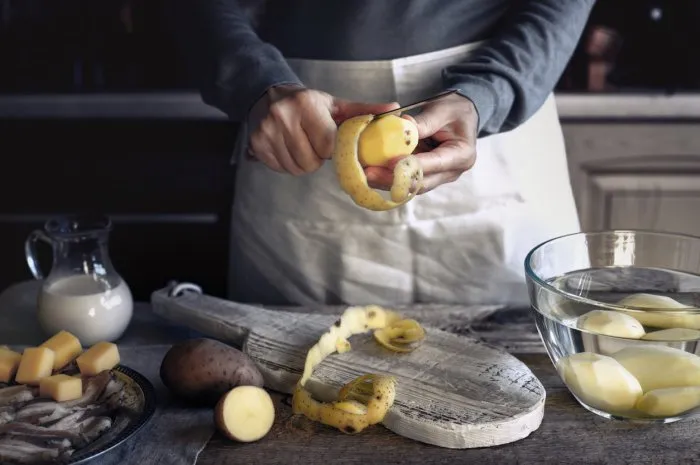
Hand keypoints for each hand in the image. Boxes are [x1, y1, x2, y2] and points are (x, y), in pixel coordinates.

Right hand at [247, 85, 399, 174]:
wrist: (268, 95)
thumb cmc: (308, 104)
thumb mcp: (336, 105)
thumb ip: (365, 111)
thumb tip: (395, 111)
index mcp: (307, 105)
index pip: (328, 145)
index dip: (332, 148)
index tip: (329, 141)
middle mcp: (283, 116)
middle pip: (312, 161)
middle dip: (317, 157)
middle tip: (313, 142)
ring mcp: (267, 131)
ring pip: (297, 168)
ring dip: (303, 162)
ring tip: (302, 144)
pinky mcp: (256, 144)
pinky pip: (281, 168)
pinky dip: (288, 164)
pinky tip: (288, 148)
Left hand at [364, 93, 478, 193]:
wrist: (461, 115)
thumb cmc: (455, 110)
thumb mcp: (441, 110)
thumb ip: (423, 121)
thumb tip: (401, 124)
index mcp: (461, 154)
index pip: (434, 164)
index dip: (411, 165)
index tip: (389, 162)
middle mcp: (451, 172)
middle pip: (421, 182)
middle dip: (393, 180)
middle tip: (369, 174)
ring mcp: (438, 177)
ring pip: (411, 186)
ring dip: (387, 182)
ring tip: (365, 175)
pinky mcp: (426, 176)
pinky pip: (407, 181)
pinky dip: (389, 178)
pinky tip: (371, 173)